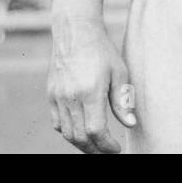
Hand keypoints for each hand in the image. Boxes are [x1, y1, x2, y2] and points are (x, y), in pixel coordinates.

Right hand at [47, 0, 136, 153]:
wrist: (75, 31)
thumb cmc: (101, 50)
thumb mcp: (119, 71)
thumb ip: (122, 100)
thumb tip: (130, 124)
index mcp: (90, 91)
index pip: (96, 131)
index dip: (107, 146)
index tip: (116, 149)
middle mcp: (71, 96)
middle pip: (80, 137)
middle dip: (95, 150)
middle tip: (107, 151)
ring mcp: (58, 96)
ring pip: (67, 133)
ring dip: (82, 143)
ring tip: (96, 145)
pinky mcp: (51, 94)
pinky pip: (57, 123)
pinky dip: (68, 132)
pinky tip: (80, 131)